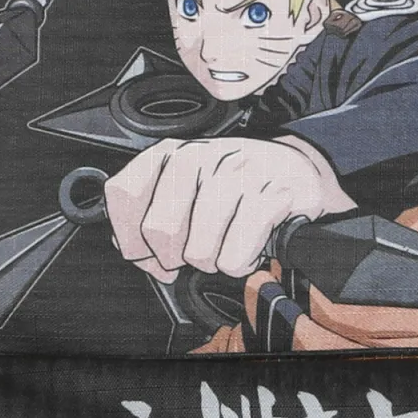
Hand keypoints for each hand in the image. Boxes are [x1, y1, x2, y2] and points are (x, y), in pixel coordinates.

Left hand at [104, 136, 355, 282]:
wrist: (294, 171)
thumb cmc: (234, 189)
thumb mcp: (186, 191)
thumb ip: (149, 218)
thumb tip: (139, 254)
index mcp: (171, 154)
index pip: (123, 195)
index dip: (131, 237)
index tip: (147, 251)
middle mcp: (200, 157)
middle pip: (159, 231)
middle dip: (173, 256)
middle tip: (193, 249)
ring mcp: (237, 175)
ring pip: (198, 250)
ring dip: (211, 262)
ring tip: (224, 248)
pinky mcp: (272, 196)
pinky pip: (235, 257)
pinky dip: (239, 264)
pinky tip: (247, 249)